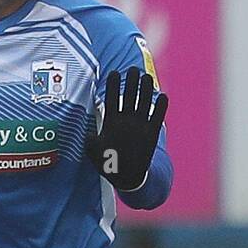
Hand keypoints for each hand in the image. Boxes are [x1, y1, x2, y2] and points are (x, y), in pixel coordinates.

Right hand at [88, 66, 167, 191]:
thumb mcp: (92, 151)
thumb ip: (88, 137)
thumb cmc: (109, 163)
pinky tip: (163, 96)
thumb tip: (84, 129)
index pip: (111, 98)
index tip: (113, 73)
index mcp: (112, 123)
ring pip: (145, 101)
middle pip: (130, 95)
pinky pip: (158, 115)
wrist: (129, 178)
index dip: (112, 84)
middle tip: (132, 69)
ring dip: (146, 88)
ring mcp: (141, 126)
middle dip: (131, 80)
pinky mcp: (152, 133)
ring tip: (146, 77)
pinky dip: (161, 106)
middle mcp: (127, 121)